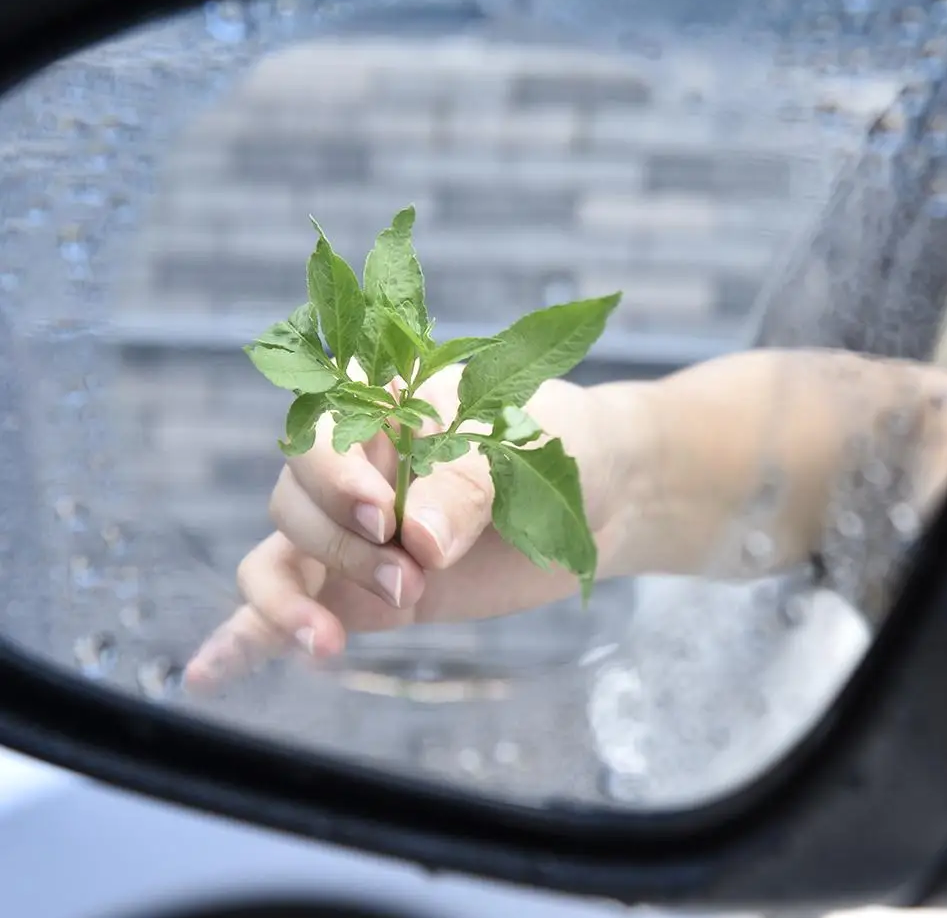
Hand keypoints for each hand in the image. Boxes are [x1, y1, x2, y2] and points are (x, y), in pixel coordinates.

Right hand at [184, 365, 653, 691]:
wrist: (601, 497)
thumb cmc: (562, 446)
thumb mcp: (529, 447)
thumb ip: (470, 485)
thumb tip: (421, 543)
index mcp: (388, 408)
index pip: (319, 426)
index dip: (333, 473)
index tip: (384, 513)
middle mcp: (359, 468)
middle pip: (293, 499)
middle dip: (342, 547)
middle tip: (413, 576)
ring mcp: (357, 534)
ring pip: (279, 554)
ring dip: (296, 600)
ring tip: (337, 640)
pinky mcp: (368, 593)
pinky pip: (286, 612)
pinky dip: (245, 640)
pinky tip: (206, 677)